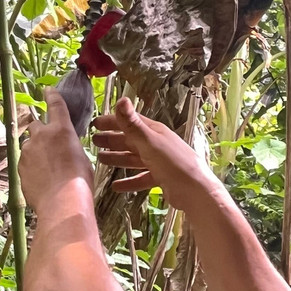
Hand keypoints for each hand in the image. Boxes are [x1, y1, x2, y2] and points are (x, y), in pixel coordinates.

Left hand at [20, 88, 93, 213]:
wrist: (62, 202)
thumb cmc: (79, 180)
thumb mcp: (81, 157)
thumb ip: (69, 147)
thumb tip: (63, 149)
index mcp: (61, 129)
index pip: (56, 105)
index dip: (52, 96)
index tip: (47, 90)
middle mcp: (41, 135)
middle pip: (35, 125)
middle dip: (40, 132)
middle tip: (49, 146)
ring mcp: (27, 151)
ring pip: (29, 146)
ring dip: (35, 151)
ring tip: (47, 169)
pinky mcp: (19, 167)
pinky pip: (24, 162)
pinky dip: (31, 167)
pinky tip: (41, 180)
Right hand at [92, 98, 216, 211]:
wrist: (196, 191)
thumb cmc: (173, 162)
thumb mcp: (150, 142)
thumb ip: (133, 124)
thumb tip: (122, 100)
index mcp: (154, 132)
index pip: (130, 122)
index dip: (112, 121)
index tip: (95, 123)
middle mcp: (156, 144)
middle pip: (130, 140)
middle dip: (112, 139)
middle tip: (94, 141)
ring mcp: (158, 162)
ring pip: (133, 158)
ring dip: (117, 158)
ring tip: (100, 159)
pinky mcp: (160, 178)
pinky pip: (140, 178)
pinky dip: (128, 181)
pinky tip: (115, 186)